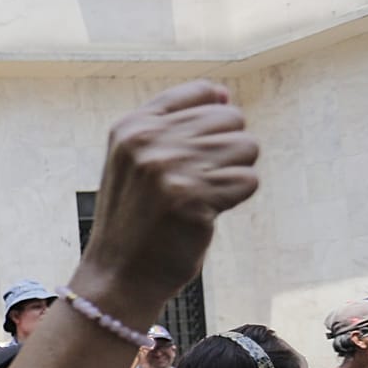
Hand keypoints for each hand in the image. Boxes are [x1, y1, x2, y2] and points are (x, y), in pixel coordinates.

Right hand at [78, 81, 257, 310]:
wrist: (118, 275)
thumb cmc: (135, 217)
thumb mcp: (134, 160)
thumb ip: (174, 124)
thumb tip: (225, 95)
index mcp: (132, 126)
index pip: (204, 91)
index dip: (212, 121)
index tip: (193, 152)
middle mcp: (149, 141)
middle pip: (231, 119)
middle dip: (225, 150)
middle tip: (197, 181)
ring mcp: (170, 168)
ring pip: (246, 147)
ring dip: (233, 174)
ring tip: (202, 196)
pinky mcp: (193, 198)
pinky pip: (248, 180)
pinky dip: (235, 199)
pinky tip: (206, 213)